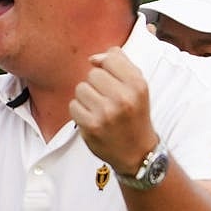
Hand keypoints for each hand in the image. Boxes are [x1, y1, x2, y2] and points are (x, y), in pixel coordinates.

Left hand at [69, 48, 158, 174]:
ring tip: (99, 109)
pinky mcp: (91, 126)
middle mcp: (123, 98)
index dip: (106, 67)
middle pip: (92, 73)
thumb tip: (93, 58)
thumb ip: (119, 64)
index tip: (111, 80)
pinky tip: (92, 118)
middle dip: (96, 84)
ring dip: (86, 98)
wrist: (137, 152)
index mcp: (137, 85)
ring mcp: (106, 113)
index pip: (110, 58)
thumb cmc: (134, 114)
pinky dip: (79, 111)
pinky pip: (73, 105)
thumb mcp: (137, 87)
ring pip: (80, 88)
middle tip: (107, 99)